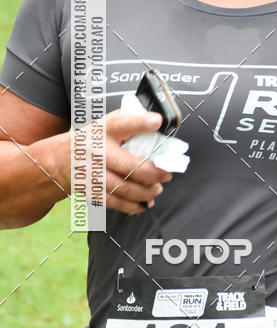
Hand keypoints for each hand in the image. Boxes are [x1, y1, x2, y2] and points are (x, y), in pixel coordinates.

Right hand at [56, 110, 173, 214]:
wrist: (60, 158)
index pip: (123, 123)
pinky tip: (144, 203)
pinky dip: (132, 206)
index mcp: (104, 130)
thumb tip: (159, 125)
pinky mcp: (89, 190)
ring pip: (123, 187)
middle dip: (153, 173)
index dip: (141, 122)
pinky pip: (114, 202)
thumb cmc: (93, 140)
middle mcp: (96, 150)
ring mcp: (91, 172)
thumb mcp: (107, 125)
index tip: (158, 121)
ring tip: (157, 189)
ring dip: (146, 192)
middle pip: (129, 166)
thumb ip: (129, 123)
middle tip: (166, 175)